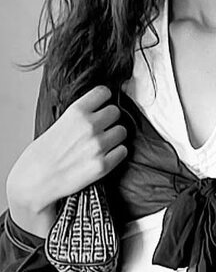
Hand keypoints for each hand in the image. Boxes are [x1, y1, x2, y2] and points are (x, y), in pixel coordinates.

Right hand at [7, 85, 127, 229]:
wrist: (37, 179)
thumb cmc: (43, 153)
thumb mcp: (59, 123)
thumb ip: (79, 116)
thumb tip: (98, 110)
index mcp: (76, 112)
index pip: (104, 92)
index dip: (105, 98)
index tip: (103, 103)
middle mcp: (90, 126)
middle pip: (116, 112)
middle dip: (110, 119)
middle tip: (102, 127)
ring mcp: (98, 146)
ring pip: (122, 132)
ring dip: (115, 136)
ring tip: (103, 143)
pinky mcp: (104, 165)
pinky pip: (123, 151)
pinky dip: (117, 153)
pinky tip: (105, 155)